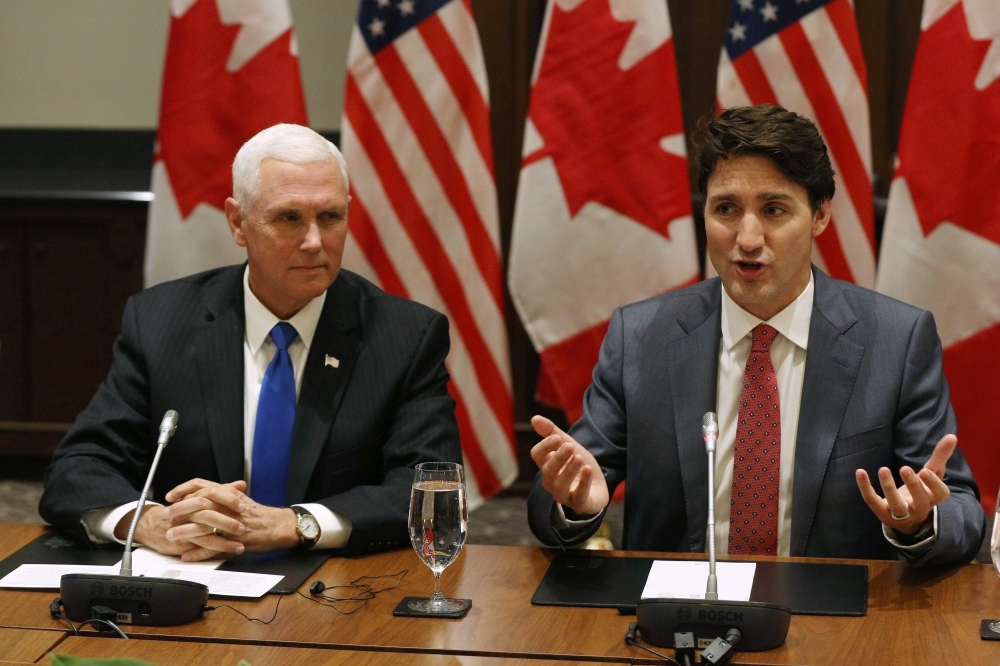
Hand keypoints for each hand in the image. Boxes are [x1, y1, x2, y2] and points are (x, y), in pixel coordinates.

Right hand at [113, 503, 238, 560]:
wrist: (157, 526)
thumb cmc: (184, 512)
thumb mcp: (201, 497)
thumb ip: (222, 491)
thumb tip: (241, 484)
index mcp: (194, 497)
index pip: (212, 493)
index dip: (229, 499)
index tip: (243, 506)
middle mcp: (187, 511)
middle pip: (208, 514)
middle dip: (227, 522)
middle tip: (243, 528)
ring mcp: (183, 528)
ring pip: (204, 535)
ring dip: (224, 542)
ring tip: (240, 547)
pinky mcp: (180, 543)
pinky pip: (199, 549)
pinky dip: (214, 552)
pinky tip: (228, 554)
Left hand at [166, 479, 300, 557]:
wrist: (277, 526)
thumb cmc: (257, 514)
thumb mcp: (238, 499)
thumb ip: (221, 495)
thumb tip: (200, 494)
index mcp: (228, 495)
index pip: (202, 486)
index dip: (183, 489)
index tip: (171, 496)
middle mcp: (229, 506)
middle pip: (199, 504)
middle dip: (179, 510)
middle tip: (167, 515)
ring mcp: (231, 524)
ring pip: (203, 526)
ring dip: (184, 532)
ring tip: (171, 536)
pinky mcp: (234, 541)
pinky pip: (213, 548)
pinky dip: (198, 553)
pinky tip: (187, 556)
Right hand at [530, 415, 608, 516]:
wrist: (597, 485)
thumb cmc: (578, 464)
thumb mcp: (568, 445)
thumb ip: (552, 432)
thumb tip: (534, 418)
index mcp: (546, 465)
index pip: (537, 456)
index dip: (545, 447)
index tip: (557, 438)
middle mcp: (551, 482)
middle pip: (548, 471)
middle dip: (559, 458)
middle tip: (570, 446)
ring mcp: (564, 495)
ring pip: (560, 486)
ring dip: (569, 470)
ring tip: (580, 458)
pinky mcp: (580, 504)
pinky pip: (578, 498)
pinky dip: (583, 483)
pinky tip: (588, 470)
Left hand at [855, 434, 954, 534]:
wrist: (907, 518)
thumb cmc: (922, 490)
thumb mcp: (932, 474)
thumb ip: (940, 457)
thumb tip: (952, 436)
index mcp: (933, 498)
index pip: (940, 494)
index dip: (933, 484)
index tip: (925, 470)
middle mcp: (919, 508)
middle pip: (919, 500)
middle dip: (913, 485)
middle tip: (905, 468)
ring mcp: (900, 513)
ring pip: (896, 505)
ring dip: (889, 488)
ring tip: (883, 469)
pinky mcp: (882, 513)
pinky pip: (872, 501)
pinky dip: (865, 488)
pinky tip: (860, 472)